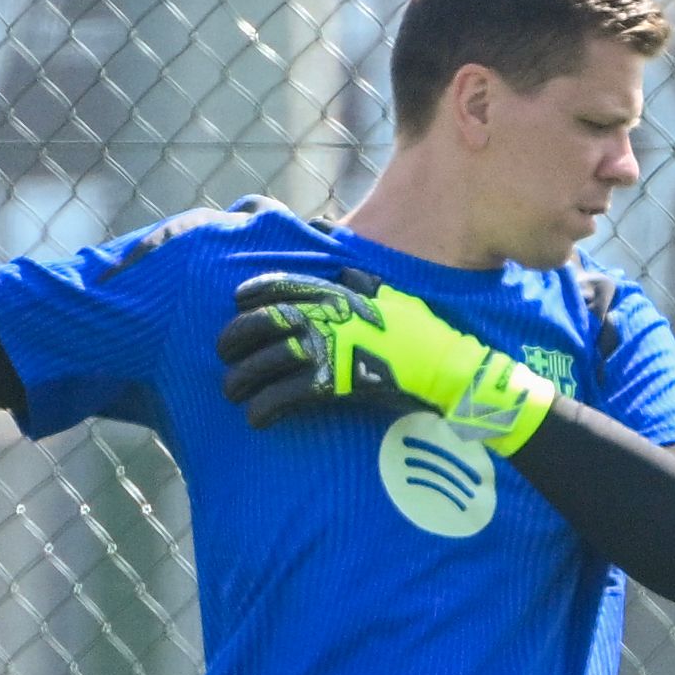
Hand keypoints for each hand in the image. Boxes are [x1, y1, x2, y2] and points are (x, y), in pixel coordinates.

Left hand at [215, 267, 559, 451]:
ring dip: (243, 378)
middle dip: (236, 338)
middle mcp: (330, 317)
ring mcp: (333, 349)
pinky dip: (267, 408)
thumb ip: (359, 276)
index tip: (237, 304)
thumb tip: (336, 255)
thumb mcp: (391, 293)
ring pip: (270, 361)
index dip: (253, 295)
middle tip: (223, 353)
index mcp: (340, 293)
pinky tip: (255, 419)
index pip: (282, 286)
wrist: (451, 371)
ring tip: (231, 391)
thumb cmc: (424, 335)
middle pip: (265, 323)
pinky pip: (289, 395)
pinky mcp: (337, 383)